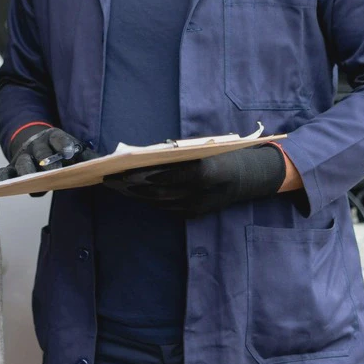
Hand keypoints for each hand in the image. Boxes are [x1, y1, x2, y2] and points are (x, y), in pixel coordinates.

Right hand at [0, 126, 95, 181]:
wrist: (35, 141)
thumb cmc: (59, 149)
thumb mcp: (74, 149)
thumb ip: (88, 157)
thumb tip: (107, 165)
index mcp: (53, 137)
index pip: (59, 138)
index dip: (64, 144)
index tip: (70, 152)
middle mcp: (36, 145)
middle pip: (40, 152)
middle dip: (46, 161)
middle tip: (53, 171)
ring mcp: (22, 156)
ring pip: (22, 162)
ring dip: (26, 171)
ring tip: (30, 181)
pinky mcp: (10, 168)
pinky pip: (3, 173)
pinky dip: (0, 179)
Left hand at [103, 144, 286, 217]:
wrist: (252, 177)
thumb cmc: (226, 154)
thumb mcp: (207, 148)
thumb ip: (181, 154)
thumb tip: (149, 155)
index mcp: (207, 172)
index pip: (171, 176)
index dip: (146, 175)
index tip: (126, 171)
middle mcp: (202, 194)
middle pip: (161, 192)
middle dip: (133, 187)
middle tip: (111, 179)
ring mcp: (199, 208)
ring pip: (161, 203)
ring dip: (137, 195)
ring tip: (117, 187)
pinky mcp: (195, 214)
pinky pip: (167, 208)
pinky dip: (150, 200)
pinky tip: (135, 193)